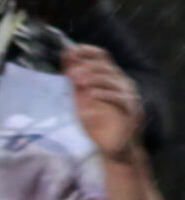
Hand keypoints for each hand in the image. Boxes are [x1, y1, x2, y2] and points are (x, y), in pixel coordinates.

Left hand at [63, 45, 142, 159]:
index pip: (102, 57)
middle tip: (70, 73)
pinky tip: (90, 94)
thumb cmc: (98, 124)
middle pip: (106, 65)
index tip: (69, 51)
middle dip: (86, 66)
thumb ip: (75, 83)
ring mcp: (128, 95)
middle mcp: (122, 83)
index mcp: (110, 78)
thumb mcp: (81, 101)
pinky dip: (104, 94)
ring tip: (77, 81)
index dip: (86, 51)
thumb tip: (66, 61)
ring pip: (113, 78)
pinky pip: (119, 97)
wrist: (113, 148)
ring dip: (93, 77)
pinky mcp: (132, 109)